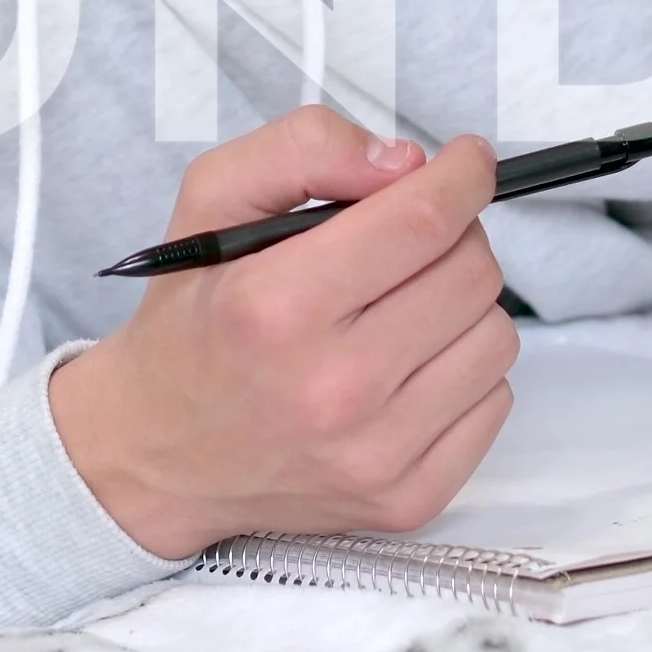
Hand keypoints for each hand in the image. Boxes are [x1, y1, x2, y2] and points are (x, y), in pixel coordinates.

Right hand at [49, 107, 519, 559]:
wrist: (156, 453)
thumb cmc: (192, 320)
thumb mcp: (210, 200)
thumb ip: (303, 151)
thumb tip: (405, 163)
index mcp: (277, 306)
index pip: (422, 222)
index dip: (463, 177)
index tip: (468, 162)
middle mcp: (332, 389)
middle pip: (471, 275)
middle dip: (455, 237)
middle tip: (413, 241)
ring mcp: (375, 455)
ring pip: (496, 339)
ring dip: (463, 307)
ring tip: (403, 309)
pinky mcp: (407, 500)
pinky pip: (494, 404)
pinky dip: (464, 373)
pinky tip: (408, 368)